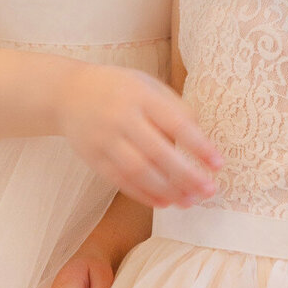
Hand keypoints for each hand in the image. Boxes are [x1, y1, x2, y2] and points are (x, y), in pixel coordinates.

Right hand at [58, 64, 222, 207]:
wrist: (69, 93)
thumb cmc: (120, 89)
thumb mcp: (148, 86)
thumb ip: (174, 108)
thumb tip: (201, 139)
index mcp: (141, 95)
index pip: (176, 123)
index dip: (199, 146)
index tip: (218, 164)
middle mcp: (122, 116)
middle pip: (158, 152)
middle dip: (187, 175)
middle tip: (209, 191)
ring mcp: (105, 138)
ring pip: (139, 171)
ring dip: (167, 190)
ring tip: (189, 201)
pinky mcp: (93, 158)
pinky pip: (121, 181)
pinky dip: (144, 195)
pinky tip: (164, 202)